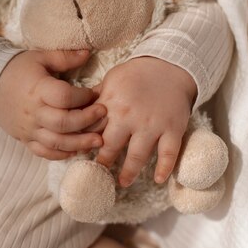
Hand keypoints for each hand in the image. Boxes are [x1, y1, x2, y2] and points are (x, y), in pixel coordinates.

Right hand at [0, 49, 105, 159]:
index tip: (94, 94)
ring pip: (56, 142)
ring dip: (79, 143)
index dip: (83, 97)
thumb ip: (65, 57)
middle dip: (87, 121)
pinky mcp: (25, 139)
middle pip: (63, 123)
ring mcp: (29, 128)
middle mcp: (33, 112)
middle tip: (103, 115)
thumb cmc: (17, 69)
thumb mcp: (40, 57)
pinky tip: (76, 150)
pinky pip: (44, 152)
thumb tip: (88, 52)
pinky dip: (61, 154)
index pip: (65, 97)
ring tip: (98, 141)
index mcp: (38, 89)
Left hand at [94, 57, 196, 185]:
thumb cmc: (136, 74)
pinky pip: (169, 153)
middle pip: (111, 146)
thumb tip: (75, 112)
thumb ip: (95, 99)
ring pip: (138, 155)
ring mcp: (153, 124)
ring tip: (122, 182)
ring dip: (129, 171)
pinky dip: (164, 167)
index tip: (82, 154)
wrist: (170, 65)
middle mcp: (130, 116)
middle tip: (99, 172)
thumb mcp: (110, 80)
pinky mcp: (173, 128)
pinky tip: (159, 179)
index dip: (85, 143)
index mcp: (111, 104)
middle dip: (103, 162)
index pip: (93, 130)